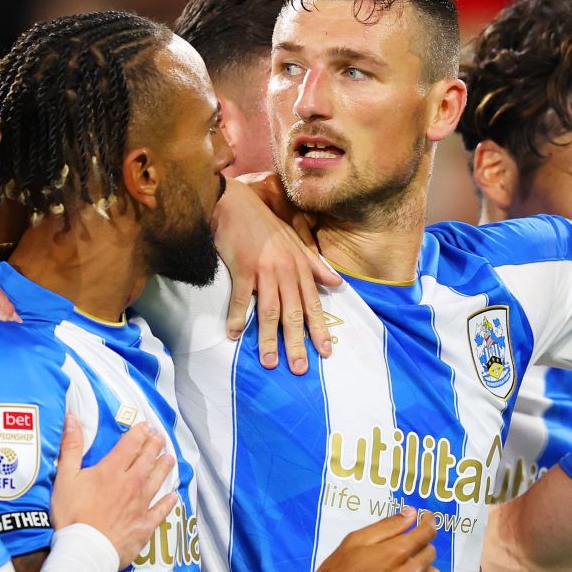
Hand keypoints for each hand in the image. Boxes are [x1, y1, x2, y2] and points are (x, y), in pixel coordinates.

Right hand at [50, 414, 175, 565]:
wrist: (86, 549)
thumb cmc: (73, 514)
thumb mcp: (65, 477)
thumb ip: (71, 447)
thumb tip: (72, 418)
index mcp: (112, 470)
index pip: (130, 445)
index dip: (139, 433)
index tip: (146, 425)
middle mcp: (132, 484)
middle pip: (147, 460)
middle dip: (155, 446)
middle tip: (161, 437)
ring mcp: (141, 505)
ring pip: (157, 481)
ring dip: (164, 468)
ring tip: (170, 458)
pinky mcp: (145, 525)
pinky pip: (160, 511)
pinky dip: (168, 503)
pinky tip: (173, 497)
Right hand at [214, 176, 339, 373]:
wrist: (236, 203)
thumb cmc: (264, 225)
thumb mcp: (295, 242)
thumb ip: (315, 265)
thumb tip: (337, 282)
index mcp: (299, 267)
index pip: (313, 304)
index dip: (319, 328)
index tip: (326, 351)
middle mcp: (285, 271)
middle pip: (293, 313)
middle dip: (298, 342)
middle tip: (300, 368)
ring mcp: (264, 270)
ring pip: (269, 310)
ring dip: (269, 338)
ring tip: (270, 362)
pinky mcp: (242, 267)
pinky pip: (240, 297)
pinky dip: (236, 316)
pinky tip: (233, 335)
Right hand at [316, 509, 443, 571]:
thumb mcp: (356, 541)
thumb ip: (387, 526)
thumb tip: (412, 513)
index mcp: (395, 553)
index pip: (426, 533)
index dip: (428, 522)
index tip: (426, 520)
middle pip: (430, 554)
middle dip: (421, 546)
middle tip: (406, 549)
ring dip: (425, 570)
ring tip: (410, 571)